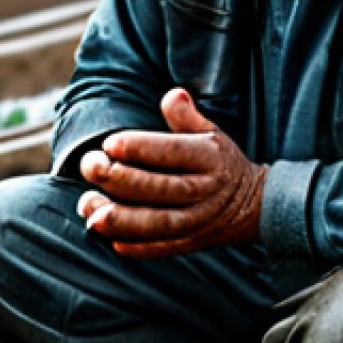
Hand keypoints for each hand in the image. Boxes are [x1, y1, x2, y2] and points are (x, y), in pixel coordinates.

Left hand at [77, 87, 266, 258]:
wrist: (254, 206)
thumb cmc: (219, 162)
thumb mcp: (212, 133)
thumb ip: (187, 116)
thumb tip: (174, 95)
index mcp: (209, 158)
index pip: (173, 152)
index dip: (140, 148)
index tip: (110, 143)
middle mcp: (204, 190)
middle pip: (160, 188)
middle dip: (119, 179)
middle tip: (90, 166)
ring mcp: (197, 221)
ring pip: (157, 223)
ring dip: (120, 218)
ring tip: (89, 206)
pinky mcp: (190, 243)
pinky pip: (161, 248)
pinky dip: (135, 246)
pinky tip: (108, 236)